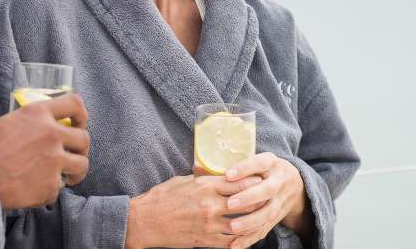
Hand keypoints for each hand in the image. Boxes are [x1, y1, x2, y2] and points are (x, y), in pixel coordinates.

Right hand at [0, 93, 89, 209]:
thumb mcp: (5, 122)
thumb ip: (26, 123)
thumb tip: (31, 128)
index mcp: (38, 113)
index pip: (74, 103)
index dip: (81, 114)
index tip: (79, 123)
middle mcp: (51, 134)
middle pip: (83, 138)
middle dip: (81, 147)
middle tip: (74, 154)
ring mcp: (54, 160)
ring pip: (82, 164)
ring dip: (75, 171)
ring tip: (66, 176)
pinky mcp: (51, 184)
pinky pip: (59, 187)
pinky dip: (50, 190)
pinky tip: (37, 189)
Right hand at [124, 173, 263, 248]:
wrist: (146, 221)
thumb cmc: (162, 198)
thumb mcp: (183, 181)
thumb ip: (202, 178)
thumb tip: (216, 173)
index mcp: (205, 186)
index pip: (238, 182)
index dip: (253, 181)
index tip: (262, 180)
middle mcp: (210, 204)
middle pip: (246, 202)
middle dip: (259, 200)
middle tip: (269, 198)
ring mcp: (209, 224)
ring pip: (242, 224)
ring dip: (253, 222)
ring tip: (262, 219)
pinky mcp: (206, 240)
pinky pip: (231, 242)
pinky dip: (240, 240)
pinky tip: (246, 236)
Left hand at [223, 152, 309, 248]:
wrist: (293, 184)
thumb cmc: (262, 169)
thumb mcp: (253, 160)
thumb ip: (231, 163)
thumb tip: (198, 165)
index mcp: (271, 163)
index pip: (259, 163)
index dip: (244, 169)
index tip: (228, 175)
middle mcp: (279, 182)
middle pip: (267, 190)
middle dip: (249, 197)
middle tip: (229, 204)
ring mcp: (281, 201)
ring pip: (268, 213)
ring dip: (250, 222)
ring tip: (232, 227)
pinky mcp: (277, 218)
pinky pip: (265, 229)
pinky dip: (250, 238)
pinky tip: (235, 244)